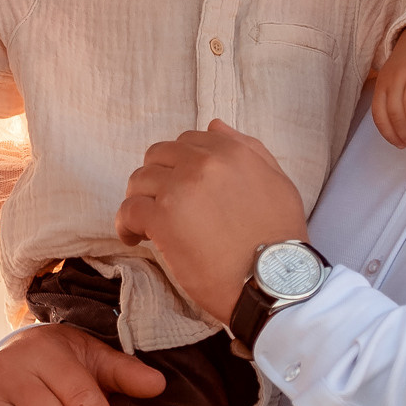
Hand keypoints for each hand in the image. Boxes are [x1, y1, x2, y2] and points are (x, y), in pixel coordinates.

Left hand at [115, 121, 305, 321]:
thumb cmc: (280, 238)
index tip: (181, 186)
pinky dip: (126, 224)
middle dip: (157, 178)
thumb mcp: (278, 182)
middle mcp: (202, 163)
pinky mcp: (162, 219)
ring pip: (139, 180)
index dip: (180, 164)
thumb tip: (214, 125)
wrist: (274, 281)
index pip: (188, 141)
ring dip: (140, 199)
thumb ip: (248, 149)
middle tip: (162, 203)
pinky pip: (128, 210)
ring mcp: (179, 189)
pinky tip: (135, 237)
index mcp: (231, 152)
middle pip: (158, 156)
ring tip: (149, 223)